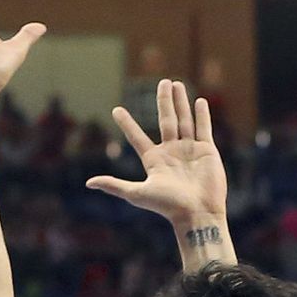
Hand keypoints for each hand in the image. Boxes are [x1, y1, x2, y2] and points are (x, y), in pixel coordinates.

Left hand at [87, 79, 227, 226]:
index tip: (116, 110)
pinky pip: (204, 129)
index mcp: (154, 160)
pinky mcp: (207, 151)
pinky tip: (199, 102)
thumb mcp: (137, 194)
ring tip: (177, 84)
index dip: (126, 124)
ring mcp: (190, 150)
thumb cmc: (167, 206)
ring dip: (180, 102)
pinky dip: (202, 116)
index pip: (136, 138)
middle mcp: (171, 152)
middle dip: (164, 101)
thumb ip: (114, 185)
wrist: (197, 214)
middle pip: (165, 120)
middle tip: (162, 82)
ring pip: (184, 120)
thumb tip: (89, 183)